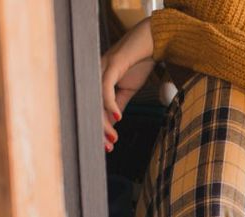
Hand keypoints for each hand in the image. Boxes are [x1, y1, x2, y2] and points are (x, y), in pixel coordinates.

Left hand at [101, 17, 155, 151]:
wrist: (153, 40)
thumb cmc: (140, 61)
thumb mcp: (129, 88)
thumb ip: (119, 103)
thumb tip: (113, 121)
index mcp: (98, 82)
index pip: (94, 110)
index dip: (99, 129)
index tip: (107, 147)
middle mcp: (95, 75)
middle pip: (90, 108)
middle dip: (98, 131)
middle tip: (108, 148)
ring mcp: (101, 69)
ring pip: (96, 102)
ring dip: (104, 123)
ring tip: (113, 139)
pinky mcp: (111, 65)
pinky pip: (106, 89)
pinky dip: (110, 105)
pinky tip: (117, 118)